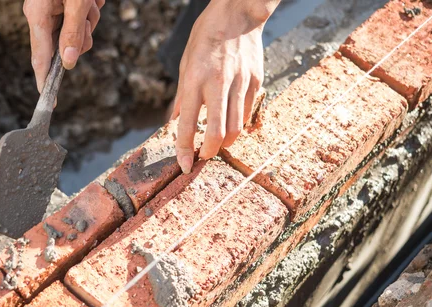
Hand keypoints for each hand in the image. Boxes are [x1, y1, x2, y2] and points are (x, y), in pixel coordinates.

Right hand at [24, 0, 104, 91]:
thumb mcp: (77, 2)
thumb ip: (73, 32)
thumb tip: (68, 63)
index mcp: (37, 15)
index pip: (40, 57)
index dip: (46, 81)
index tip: (51, 101)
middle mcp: (41, 15)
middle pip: (64, 46)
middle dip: (83, 36)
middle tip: (87, 20)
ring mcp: (50, 11)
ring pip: (77, 33)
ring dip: (90, 19)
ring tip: (90, 2)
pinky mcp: (60, 6)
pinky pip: (80, 20)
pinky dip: (90, 10)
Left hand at [171, 0, 278, 173]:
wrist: (238, 13)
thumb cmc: (206, 36)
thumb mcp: (185, 63)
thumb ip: (181, 96)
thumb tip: (175, 122)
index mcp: (195, 79)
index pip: (188, 124)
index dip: (185, 150)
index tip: (184, 165)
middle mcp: (218, 83)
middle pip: (219, 132)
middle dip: (210, 152)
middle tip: (203, 156)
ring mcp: (240, 83)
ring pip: (237, 127)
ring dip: (225, 142)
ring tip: (217, 144)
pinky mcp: (256, 81)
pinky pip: (247, 112)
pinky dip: (238, 125)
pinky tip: (231, 124)